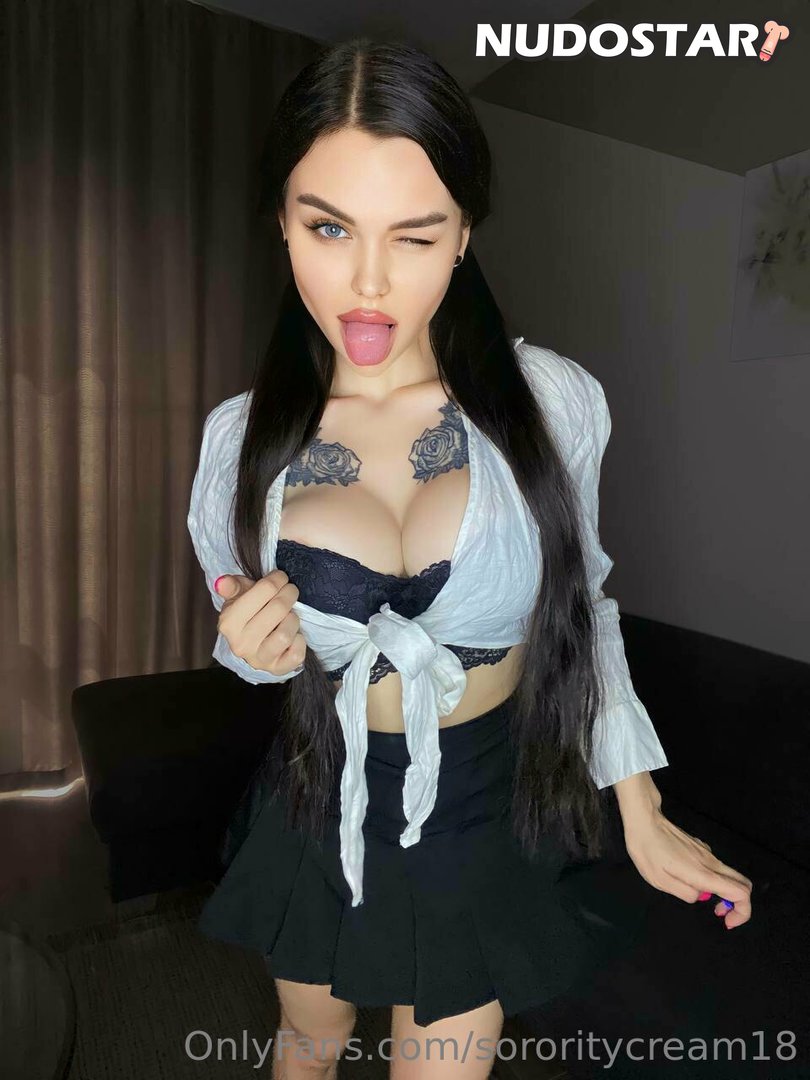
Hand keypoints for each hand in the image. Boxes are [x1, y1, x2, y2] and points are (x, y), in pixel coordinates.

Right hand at [214, 568, 305, 676]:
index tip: (281, 578)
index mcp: (229, 622)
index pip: (264, 590)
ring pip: (286, 634)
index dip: (277, 579)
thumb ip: (232, 587)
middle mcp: (241, 643)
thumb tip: (222, 582)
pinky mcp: (277, 669)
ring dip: (293, 619)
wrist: (251, 646)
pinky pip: (296, 654)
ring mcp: (259, 659)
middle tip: (290, 591)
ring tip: (289, 615)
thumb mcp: (238, 597)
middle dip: (289, 594)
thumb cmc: (247, 615)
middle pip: (278, 609)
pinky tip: (293, 635)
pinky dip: (299, 642)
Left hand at [623, 809, 752, 928]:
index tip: (726, 921)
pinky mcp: (701, 848)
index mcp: (703, 873)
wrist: (644, 821)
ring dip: (725, 893)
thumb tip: (700, 896)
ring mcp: (707, 853)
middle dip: (739, 905)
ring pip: (731, 876)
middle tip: (718, 912)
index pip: (741, 893)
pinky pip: (716, 868)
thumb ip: (685, 893)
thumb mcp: (660, 881)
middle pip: (744, 884)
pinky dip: (714, 880)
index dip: (742, 912)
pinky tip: (690, 879)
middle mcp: (711, 862)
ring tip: (701, 897)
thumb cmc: (648, 851)